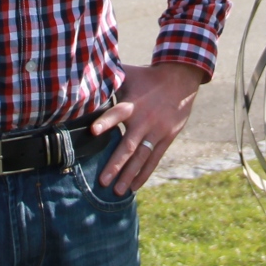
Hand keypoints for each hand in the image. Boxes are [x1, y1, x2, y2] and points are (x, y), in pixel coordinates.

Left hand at [92, 62, 203, 194]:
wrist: (179, 79)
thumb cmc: (147, 76)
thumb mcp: (128, 74)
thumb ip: (109, 78)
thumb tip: (86, 73)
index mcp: (132, 103)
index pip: (117, 113)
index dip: (106, 122)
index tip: (93, 131)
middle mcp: (144, 120)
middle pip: (128, 145)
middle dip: (115, 164)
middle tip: (102, 181)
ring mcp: (156, 131)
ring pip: (141, 157)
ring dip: (129, 175)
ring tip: (117, 191)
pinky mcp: (166, 138)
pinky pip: (154, 159)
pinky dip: (144, 174)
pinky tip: (134, 187)